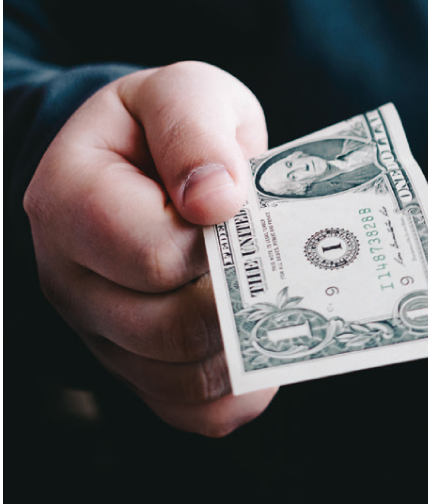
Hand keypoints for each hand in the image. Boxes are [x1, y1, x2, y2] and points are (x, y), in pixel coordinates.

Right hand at [24, 61, 276, 435]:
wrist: (145, 162)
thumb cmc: (165, 127)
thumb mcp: (183, 93)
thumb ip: (194, 131)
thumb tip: (217, 200)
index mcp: (70, 201)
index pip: (152, 253)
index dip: (217, 243)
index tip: (246, 211)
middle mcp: (72, 278)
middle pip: (170, 329)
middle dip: (243, 298)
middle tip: (282, 263)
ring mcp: (102, 332)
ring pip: (186, 379)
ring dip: (250, 346)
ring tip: (279, 297)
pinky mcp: (137, 367)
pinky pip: (196, 410)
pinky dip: (244, 387)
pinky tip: (265, 342)